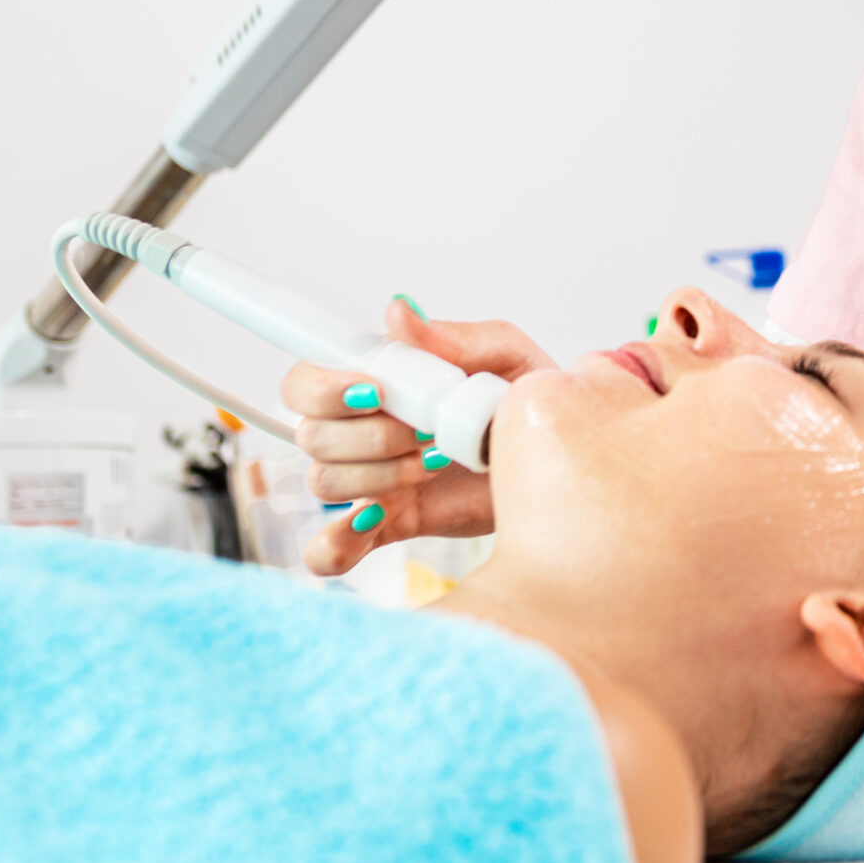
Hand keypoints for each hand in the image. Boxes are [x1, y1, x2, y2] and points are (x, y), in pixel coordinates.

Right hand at [281, 301, 556, 576]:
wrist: (559, 460)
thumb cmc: (525, 398)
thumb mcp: (505, 355)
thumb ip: (452, 336)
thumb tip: (398, 313)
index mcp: (376, 382)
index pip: (304, 383)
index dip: (322, 389)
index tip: (376, 393)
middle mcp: (360, 430)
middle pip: (312, 434)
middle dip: (371, 435)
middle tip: (427, 430)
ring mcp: (370, 480)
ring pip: (325, 482)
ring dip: (380, 475)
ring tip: (437, 463)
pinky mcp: (388, 523)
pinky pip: (328, 549)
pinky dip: (334, 543)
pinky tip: (374, 522)